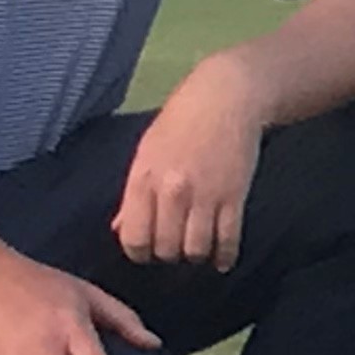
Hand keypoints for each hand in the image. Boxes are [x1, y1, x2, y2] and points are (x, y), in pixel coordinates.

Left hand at [117, 56, 267, 271]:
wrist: (226, 97)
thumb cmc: (181, 122)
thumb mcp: (147, 151)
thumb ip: (133, 194)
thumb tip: (120, 229)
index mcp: (144, 178)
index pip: (133, 238)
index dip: (139, 252)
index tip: (148, 250)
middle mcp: (172, 191)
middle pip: (165, 250)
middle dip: (169, 254)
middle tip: (175, 245)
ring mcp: (205, 195)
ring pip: (195, 251)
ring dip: (196, 256)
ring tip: (197, 247)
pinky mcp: (234, 196)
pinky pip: (228, 241)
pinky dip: (224, 256)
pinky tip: (222, 258)